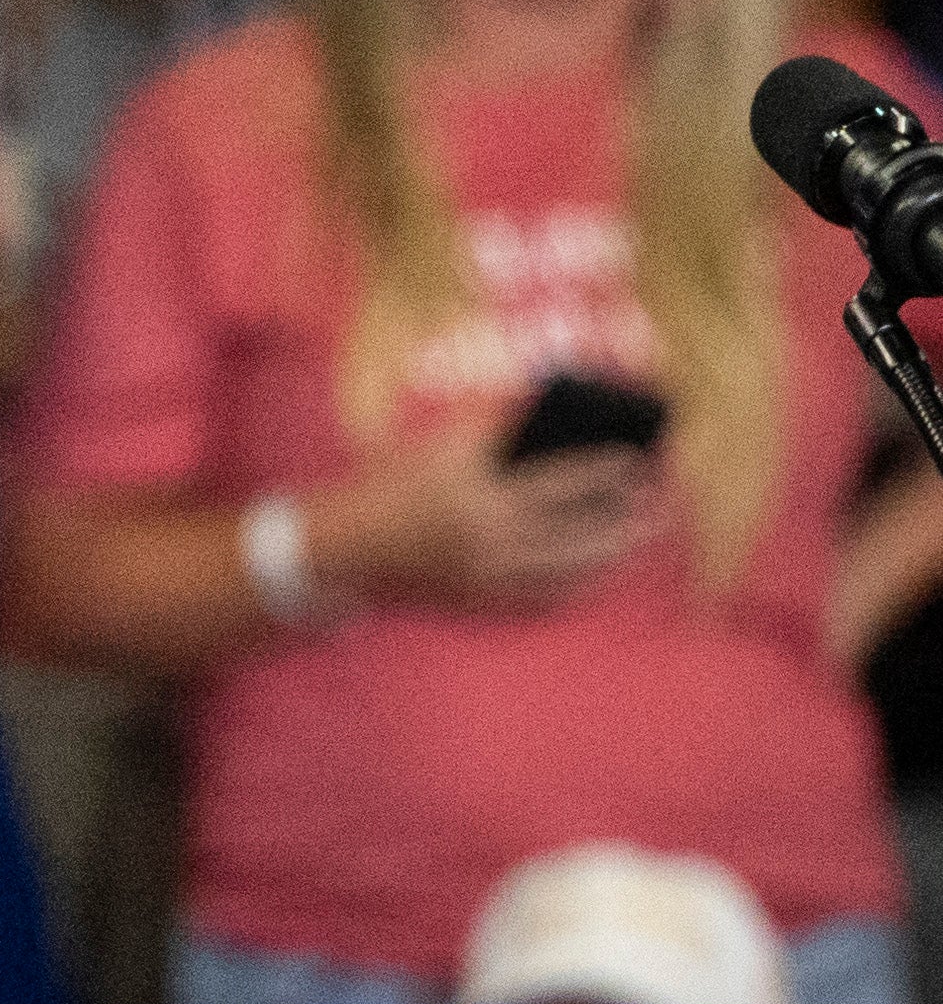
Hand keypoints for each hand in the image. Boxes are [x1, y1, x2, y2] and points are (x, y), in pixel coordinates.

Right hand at [311, 411, 663, 614]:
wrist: (344, 548)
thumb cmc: (391, 481)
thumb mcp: (437, 441)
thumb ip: (495, 419)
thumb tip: (553, 399)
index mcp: (473, 492)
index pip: (560, 480)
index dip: (606, 468)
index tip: (639, 457)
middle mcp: (485, 540)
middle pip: (578, 532)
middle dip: (626, 517)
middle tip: (659, 501)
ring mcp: (485, 577)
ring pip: (571, 571)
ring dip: (613, 552)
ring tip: (639, 532)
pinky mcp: (482, 603)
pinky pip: (548, 599)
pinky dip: (582, 584)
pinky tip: (602, 568)